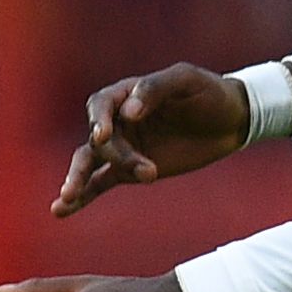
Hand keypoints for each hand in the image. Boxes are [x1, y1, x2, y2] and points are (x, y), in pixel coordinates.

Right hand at [54, 64, 250, 218]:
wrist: (230, 121)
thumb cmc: (209, 93)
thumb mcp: (187, 80)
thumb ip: (156, 88)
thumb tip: (128, 112)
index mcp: (127, 94)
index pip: (100, 105)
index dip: (99, 120)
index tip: (104, 135)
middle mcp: (118, 120)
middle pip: (99, 139)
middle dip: (117, 156)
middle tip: (146, 171)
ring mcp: (122, 147)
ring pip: (90, 162)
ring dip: (77, 179)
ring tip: (67, 197)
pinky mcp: (129, 171)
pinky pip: (98, 183)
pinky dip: (82, 196)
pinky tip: (60, 210)